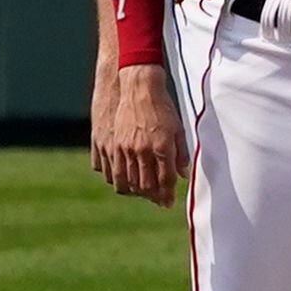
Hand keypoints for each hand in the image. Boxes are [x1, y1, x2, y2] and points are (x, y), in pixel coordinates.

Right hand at [92, 62, 183, 205]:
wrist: (138, 87)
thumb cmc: (162, 108)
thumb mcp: (178, 130)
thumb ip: (181, 154)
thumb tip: (182, 175)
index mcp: (161, 148)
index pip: (165, 181)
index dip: (166, 195)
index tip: (168, 203)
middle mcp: (141, 150)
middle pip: (144, 185)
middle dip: (151, 197)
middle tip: (156, 200)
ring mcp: (122, 147)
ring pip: (125, 181)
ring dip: (134, 191)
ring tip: (142, 193)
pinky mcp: (108, 142)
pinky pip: (110, 170)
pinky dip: (118, 180)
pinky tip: (125, 180)